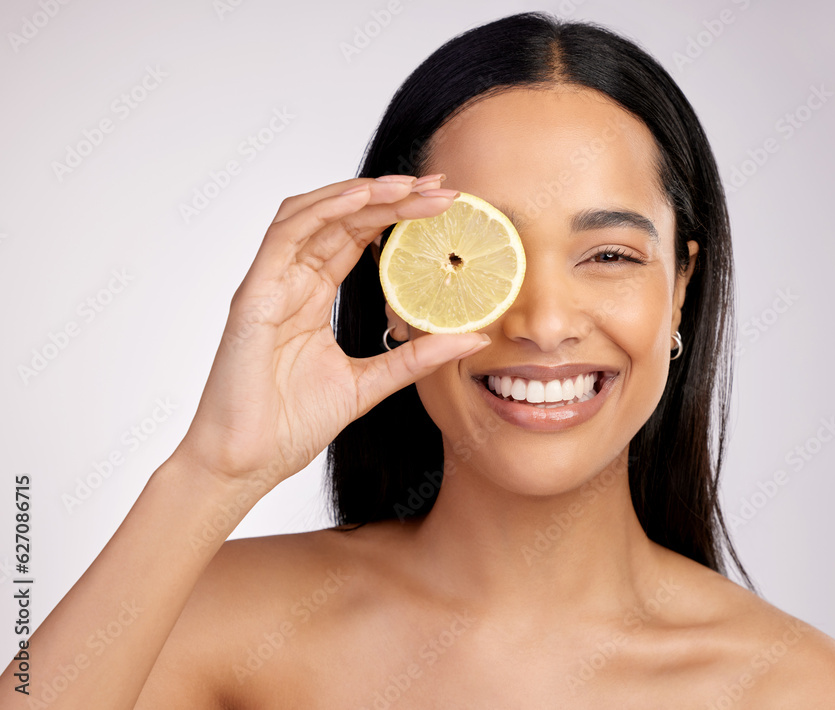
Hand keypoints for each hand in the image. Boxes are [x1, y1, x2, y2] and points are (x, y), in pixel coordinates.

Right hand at [174, 175, 488, 492]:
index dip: (398, 215)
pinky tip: (363, 199)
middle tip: (441, 187)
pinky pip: (287, 235)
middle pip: (343, 219)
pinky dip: (325, 209)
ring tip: (410, 185)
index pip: (357, 238)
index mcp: (312, 296)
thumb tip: (473, 338)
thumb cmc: (291, 425)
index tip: (444, 205)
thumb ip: (416, 356)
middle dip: (392, 197)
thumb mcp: (370, 383)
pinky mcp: (254, 294)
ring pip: (315, 214)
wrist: (246, 462)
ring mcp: (271, 283)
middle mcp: (290, 281)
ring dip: (363, 193)